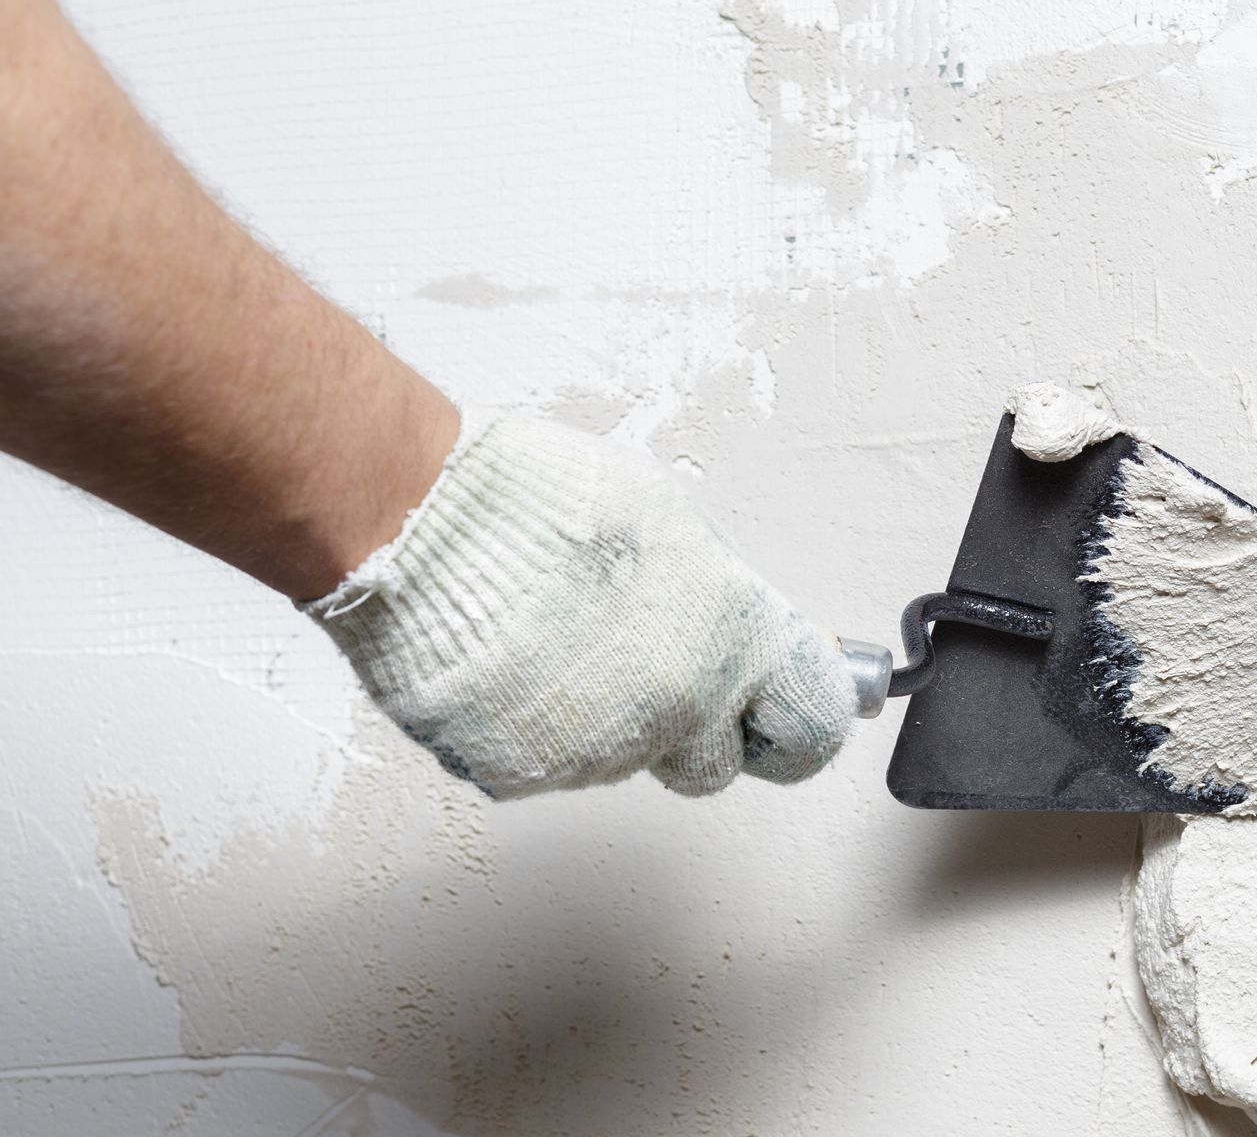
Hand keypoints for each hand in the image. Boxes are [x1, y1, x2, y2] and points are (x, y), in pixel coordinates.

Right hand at [306, 415, 857, 798]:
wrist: (419, 525)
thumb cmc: (539, 503)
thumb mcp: (675, 528)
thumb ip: (723, 602)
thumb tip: (743, 634)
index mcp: (731, 644)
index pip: (815, 725)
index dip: (800, 718)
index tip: (787, 709)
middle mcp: (677, 711)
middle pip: (718, 760)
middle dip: (702, 727)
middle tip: (659, 666)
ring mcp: (598, 753)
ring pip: (630, 760)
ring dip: (612, 718)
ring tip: (561, 639)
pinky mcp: (521, 775)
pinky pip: (553, 765)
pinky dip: (541, 728)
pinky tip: (515, 664)